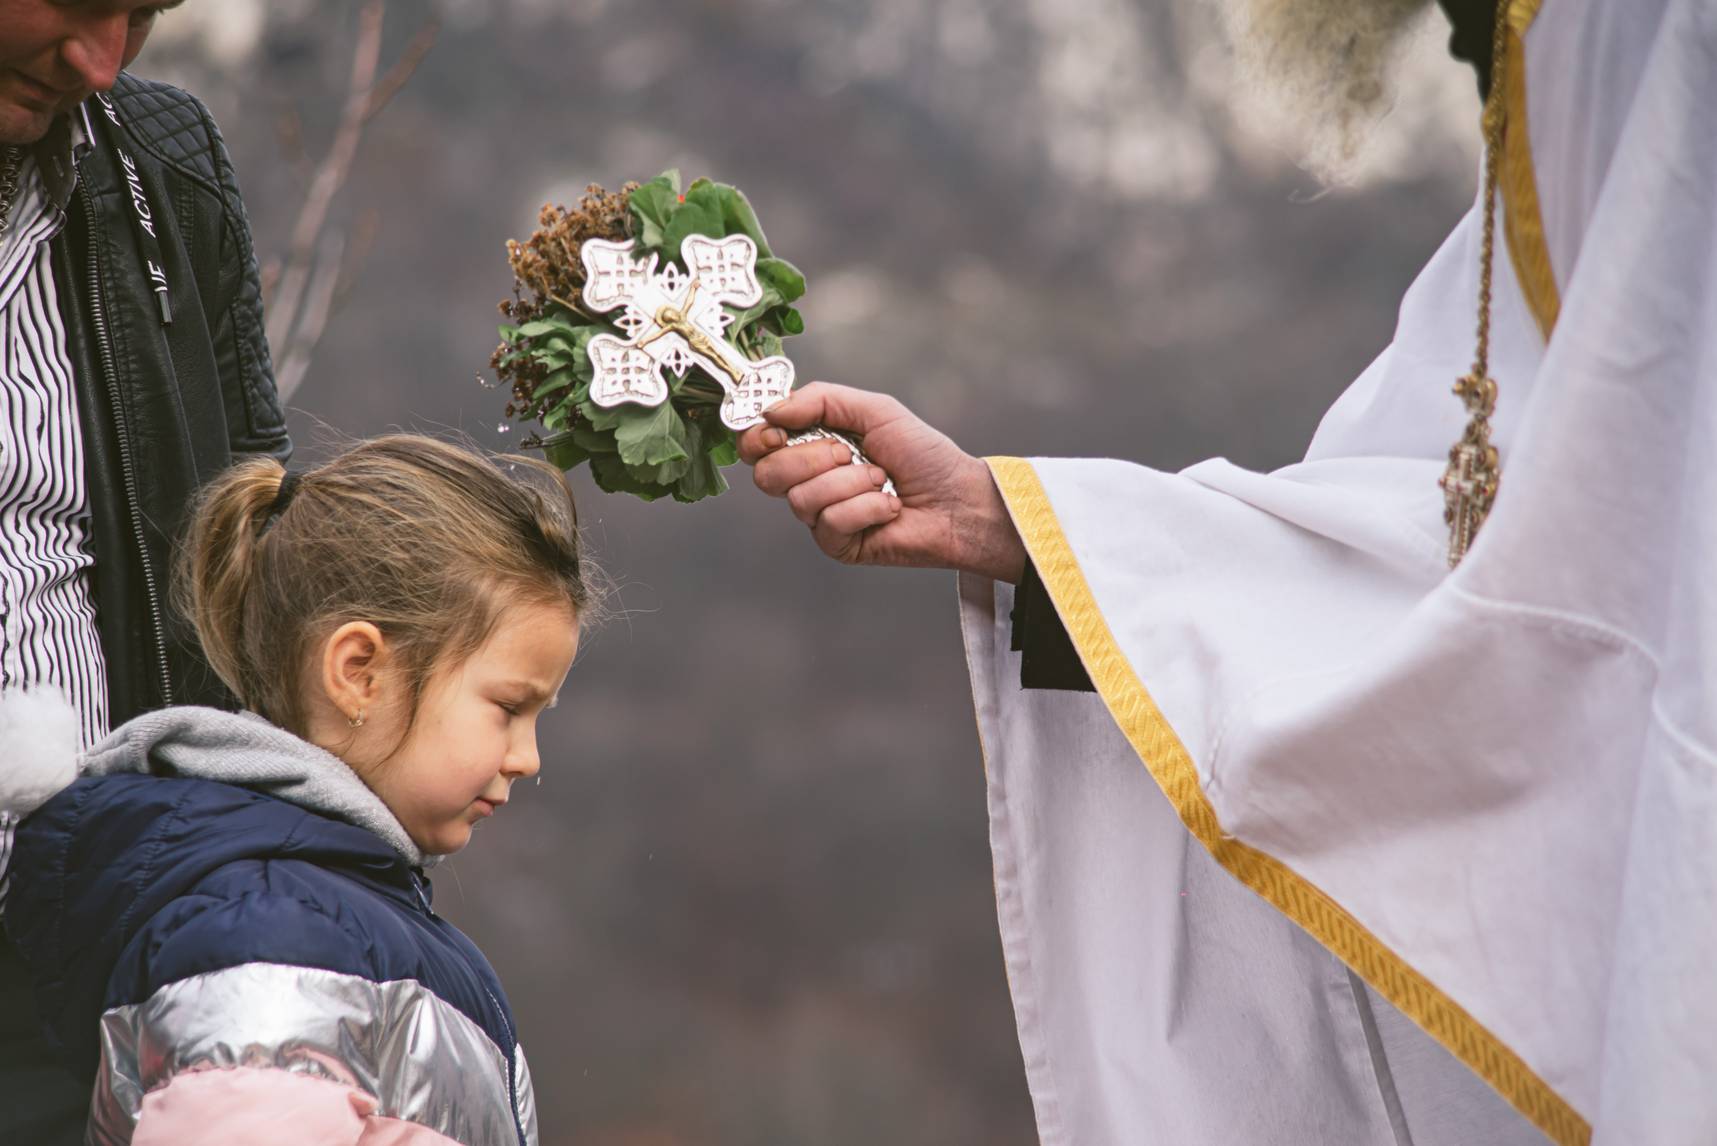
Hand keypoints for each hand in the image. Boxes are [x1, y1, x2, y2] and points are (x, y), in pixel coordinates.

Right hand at [738, 383, 1026, 581]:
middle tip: (847, 453)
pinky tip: (889, 507)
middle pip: (766, 475)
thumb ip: (820, 399)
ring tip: (880, 479)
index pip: (757, 444)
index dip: (759, 437)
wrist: (958, 497)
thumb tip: (771, 411)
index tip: (778, 431)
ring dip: (849, 483)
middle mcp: (810, 481)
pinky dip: (866, 508)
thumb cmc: (923, 454)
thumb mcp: (874, 409)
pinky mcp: (838, 544)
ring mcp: (822, 516)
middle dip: (809, 458)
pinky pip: (829, 523)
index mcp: (812, 445)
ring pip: (800, 500)